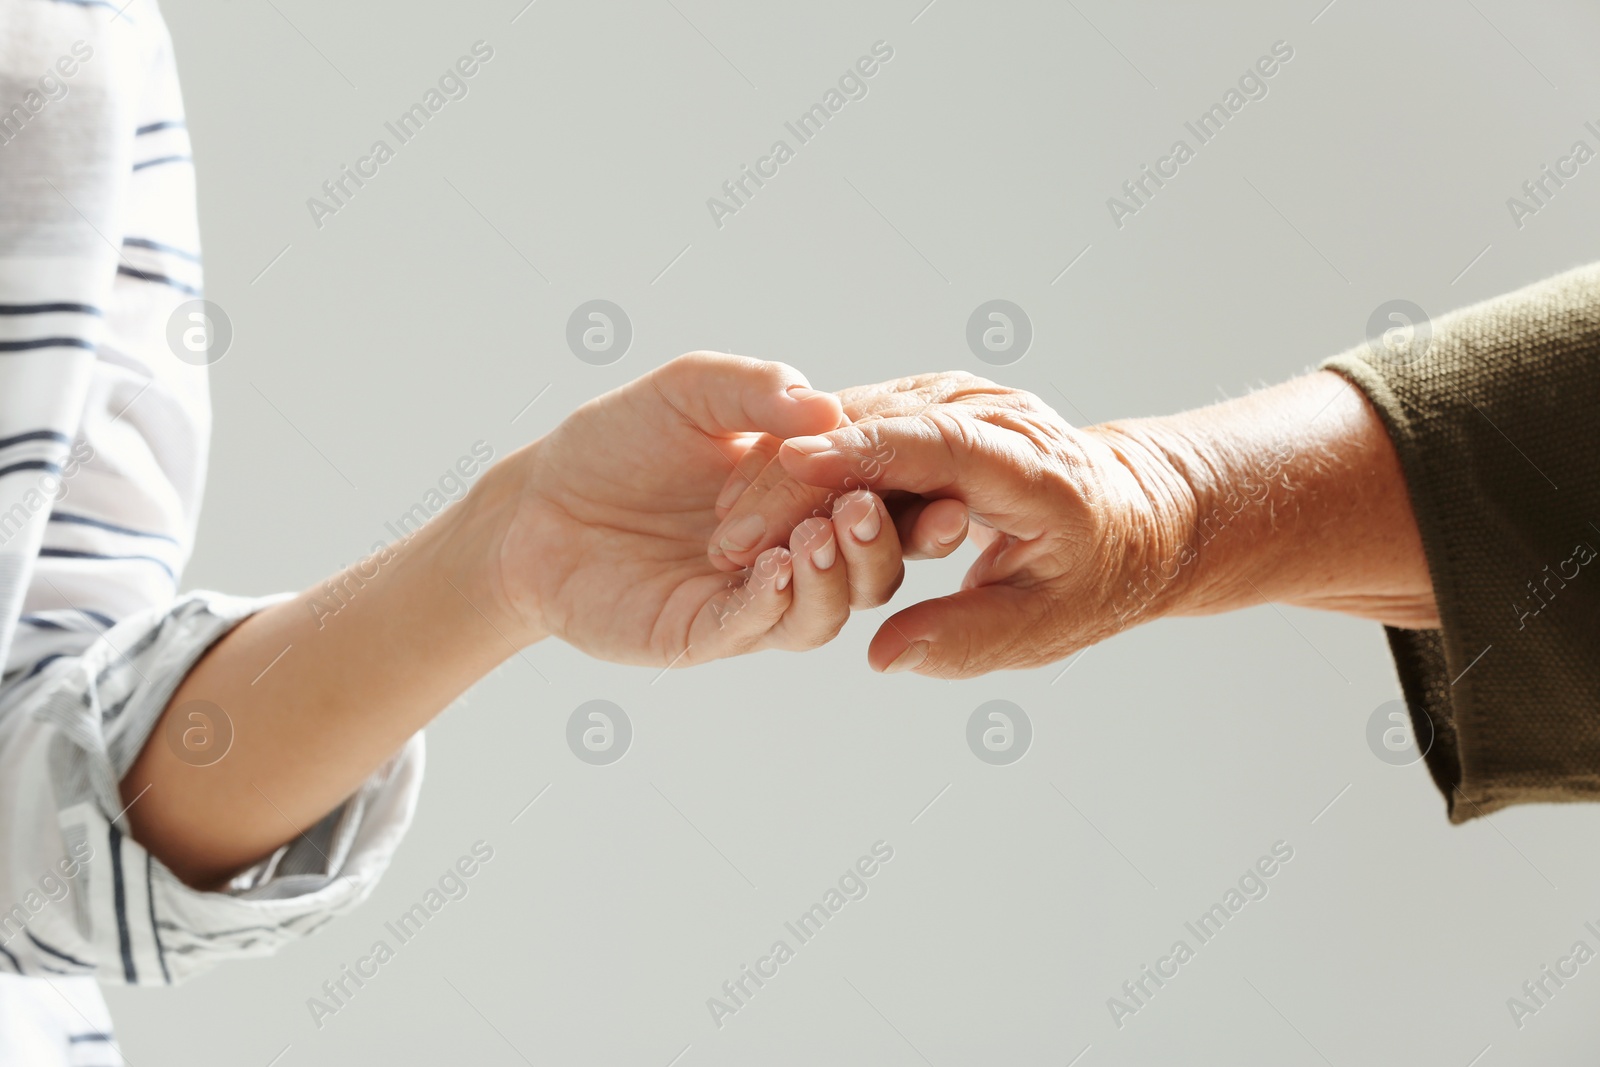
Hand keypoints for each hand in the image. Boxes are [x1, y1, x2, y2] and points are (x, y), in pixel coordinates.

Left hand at [471, 352, 909, 665]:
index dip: (914, 496)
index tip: (938, 475)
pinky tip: (775, 566)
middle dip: (877, 543)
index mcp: (807, 497)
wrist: (537, 500)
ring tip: (817, 534)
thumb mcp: (692, 392)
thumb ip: (757, 390)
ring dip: (830, 577)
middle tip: (861, 507)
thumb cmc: (619, 440)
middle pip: (868, 570)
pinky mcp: (700, 635)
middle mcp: (794, 557)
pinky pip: (751, 629)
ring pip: (821, 613)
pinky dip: (772, 602)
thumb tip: (825, 406)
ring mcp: (751, 603)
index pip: (881, 503)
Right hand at [711, 372, 1198, 676]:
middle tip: (731, 536)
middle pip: (877, 426)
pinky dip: (804, 461)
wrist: (1132, 513)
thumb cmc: (1097, 575)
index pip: (935, 443)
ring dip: (787, 470)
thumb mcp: (1047, 626)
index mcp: (1030, 463)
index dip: (862, 452)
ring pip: (851, 418)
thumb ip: (967, 640)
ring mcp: (955, 400)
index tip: (794, 466)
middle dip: (797, 478)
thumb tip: (884, 656)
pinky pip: (852, 423)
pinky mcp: (926, 404)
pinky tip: (759, 503)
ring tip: (731, 529)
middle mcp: (989, 414)